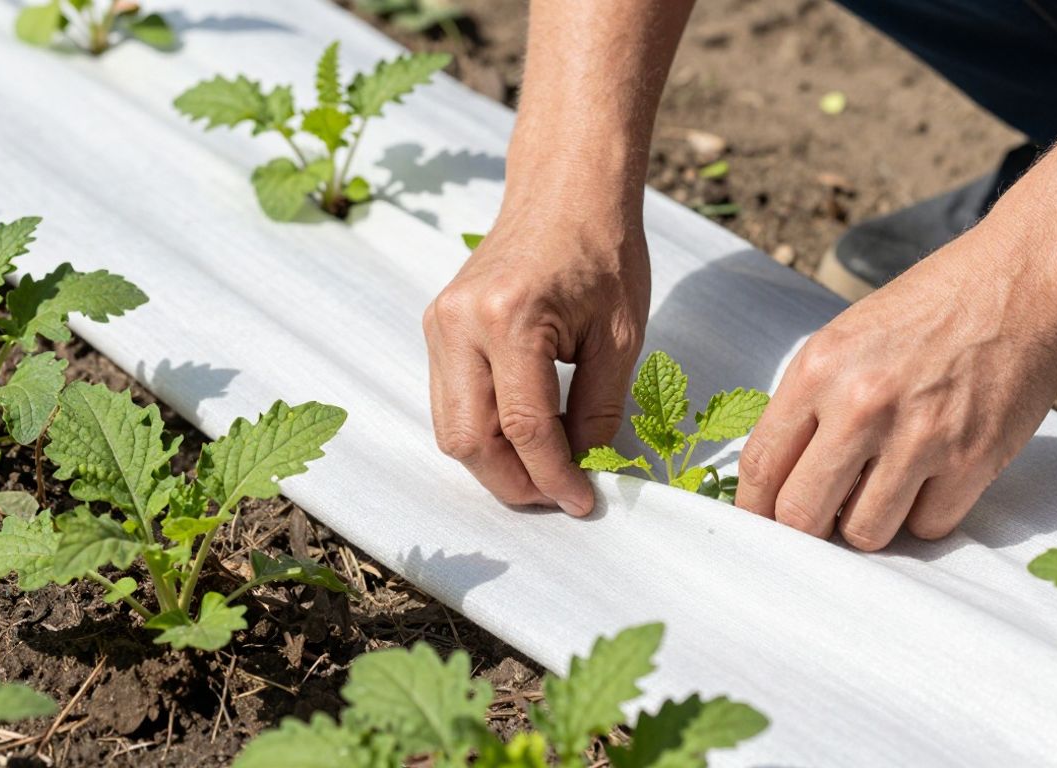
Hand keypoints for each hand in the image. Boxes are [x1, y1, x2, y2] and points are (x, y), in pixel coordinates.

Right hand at [424, 205, 649, 515]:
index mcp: (509, 318)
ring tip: (541, 476)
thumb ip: (598, 410)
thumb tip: (584, 471)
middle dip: (513, 483)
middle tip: (556, 499)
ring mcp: (439, 324)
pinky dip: (481, 431)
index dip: (554, 476)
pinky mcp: (435, 326)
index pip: (523, 427)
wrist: (565, 191)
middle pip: (469, 439)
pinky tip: (520, 440)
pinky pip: (448, 401)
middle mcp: (460, 323)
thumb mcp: (620, 337)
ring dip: (493, 464)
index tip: (582, 501)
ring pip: (450, 428)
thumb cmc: (603, 252)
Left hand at [735, 224, 1056, 548]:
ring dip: (868, 524)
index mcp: (818, 370)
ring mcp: (920, 437)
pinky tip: (929, 480)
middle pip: (802, 515)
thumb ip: (808, 405)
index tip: (763, 519)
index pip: (760, 466)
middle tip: (823, 513)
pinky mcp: (974, 459)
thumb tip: (777, 479)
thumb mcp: (844, 339)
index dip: (754, 507)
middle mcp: (862, 406)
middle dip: (807, 527)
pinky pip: (928, 527)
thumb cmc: (926, 309)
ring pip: (865, 534)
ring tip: (880, 492)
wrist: (1020, 282)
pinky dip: (924, 514)